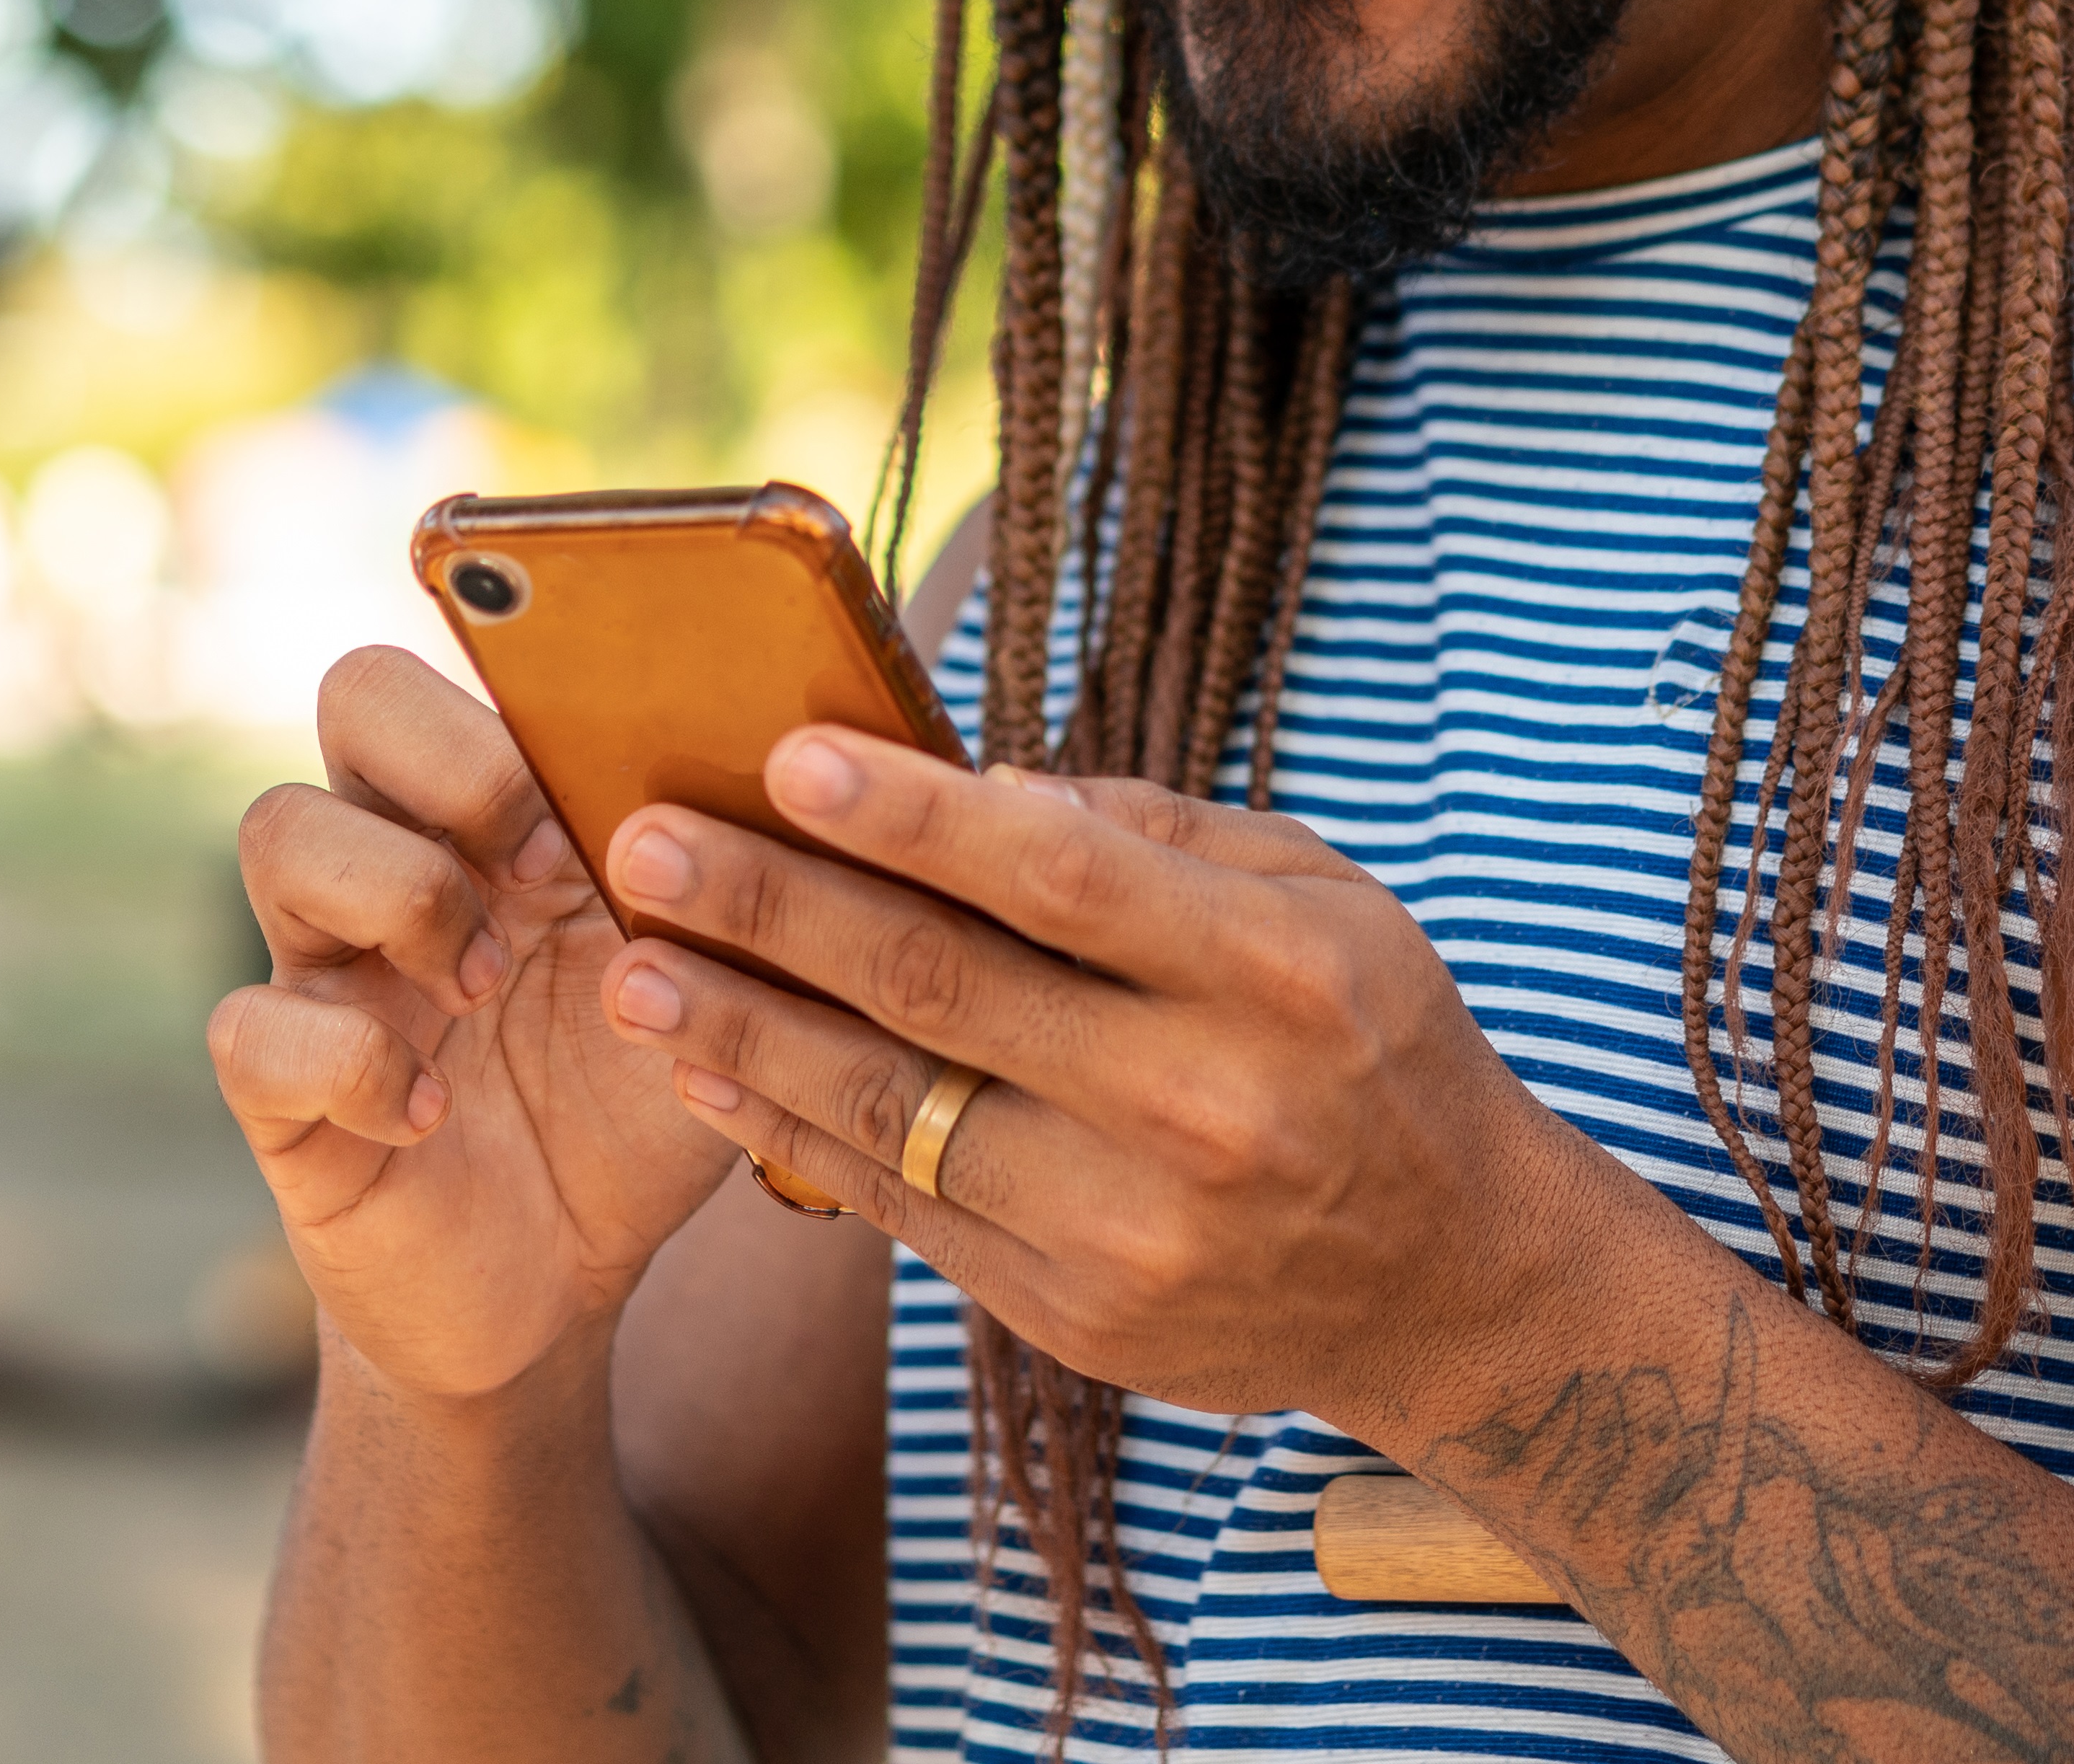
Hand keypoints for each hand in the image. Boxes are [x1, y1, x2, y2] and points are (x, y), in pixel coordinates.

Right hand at [204, 646, 747, 1405]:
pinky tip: (434, 1116)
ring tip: (486, 985)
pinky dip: (353, 1063)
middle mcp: (400, 857)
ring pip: (277, 826)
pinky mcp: (281, 1088)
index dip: (525, 693)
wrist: (563, 1283)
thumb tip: (836, 768)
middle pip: (358, 689)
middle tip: (538, 865)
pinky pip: (252, 1026)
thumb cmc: (639, 1105)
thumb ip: (748, 888)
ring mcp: (328, 965)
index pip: (480, 652)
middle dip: (454, 758)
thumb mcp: (722, 991)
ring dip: (402, 892)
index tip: (614, 800)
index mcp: (503, 811)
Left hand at [590, 728, 1622, 1442]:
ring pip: (893, 1113)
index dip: (917, 819)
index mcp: (1275, 974)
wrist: (1447, 1284)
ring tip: (626, 966)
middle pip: (947, 992)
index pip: (1063, 879)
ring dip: (739, 1034)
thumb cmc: (1370, 1046)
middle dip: (774, 911)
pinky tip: (698, 1073)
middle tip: (642, 845)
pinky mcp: (1075, 1317)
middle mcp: (1201, 1107)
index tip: (788, 756)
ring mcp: (1131, 1229)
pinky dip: (784, 1138)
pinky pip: (899, 1211)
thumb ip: (1157, 834)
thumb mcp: (1321, 900)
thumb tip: (979, 780)